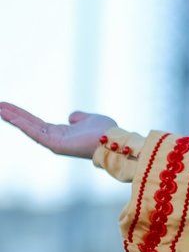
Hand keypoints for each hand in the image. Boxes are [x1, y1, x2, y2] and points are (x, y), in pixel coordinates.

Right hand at [0, 102, 117, 158]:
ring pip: (29, 128)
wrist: (113, 140)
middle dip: (14, 115)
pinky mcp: (55, 144)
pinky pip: (36, 133)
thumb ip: (79, 118)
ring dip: (14, 118)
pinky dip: (24, 125)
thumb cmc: (105, 131)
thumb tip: (71, 116)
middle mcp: (54, 138)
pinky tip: (12, 117)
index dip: (23, 115)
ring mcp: (53, 142)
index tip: (9, 107)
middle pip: (29, 124)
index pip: (36, 123)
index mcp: (61, 132)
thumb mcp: (89, 119)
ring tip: (0, 108)